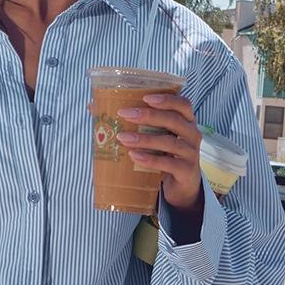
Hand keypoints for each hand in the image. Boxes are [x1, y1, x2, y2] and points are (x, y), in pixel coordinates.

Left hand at [116, 93, 202, 212]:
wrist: (181, 186)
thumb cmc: (164, 154)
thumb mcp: (153, 137)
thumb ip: (133, 122)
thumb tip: (93, 107)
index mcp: (185, 121)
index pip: (182, 104)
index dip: (166, 99)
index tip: (145, 97)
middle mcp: (192, 134)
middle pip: (173, 120)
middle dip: (148, 116)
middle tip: (124, 114)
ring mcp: (191, 154)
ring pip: (169, 142)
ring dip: (144, 139)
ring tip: (123, 137)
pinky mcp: (186, 172)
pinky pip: (169, 164)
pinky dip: (150, 159)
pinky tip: (134, 156)